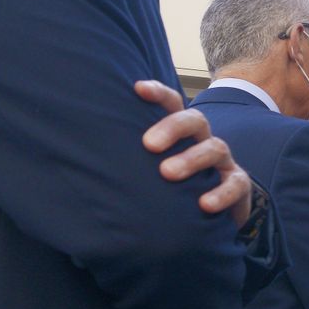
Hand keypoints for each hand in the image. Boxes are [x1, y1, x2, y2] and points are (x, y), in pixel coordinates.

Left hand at [136, 80, 251, 226]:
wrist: (208, 219)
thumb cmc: (170, 190)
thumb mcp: (147, 171)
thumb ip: (124, 161)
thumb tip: (70, 161)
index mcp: (180, 135)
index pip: (171, 105)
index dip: (157, 93)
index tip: (136, 89)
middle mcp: (202, 141)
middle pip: (194, 120)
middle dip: (173, 127)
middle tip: (149, 144)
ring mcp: (222, 163)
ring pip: (214, 148)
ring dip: (192, 159)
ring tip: (167, 173)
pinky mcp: (237, 187)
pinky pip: (235, 184)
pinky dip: (221, 193)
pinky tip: (203, 205)